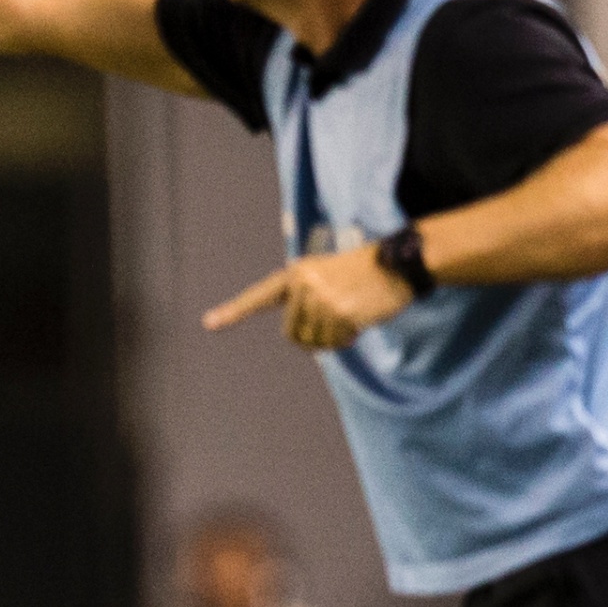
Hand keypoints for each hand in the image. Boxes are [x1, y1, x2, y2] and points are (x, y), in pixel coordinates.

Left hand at [203, 243, 415, 349]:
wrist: (398, 264)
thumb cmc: (362, 273)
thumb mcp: (325, 276)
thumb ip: (306, 301)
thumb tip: (300, 342)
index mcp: (296, 273)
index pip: (259, 296)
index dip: (234, 311)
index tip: (209, 322)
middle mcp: (304, 285)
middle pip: (291, 333)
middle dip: (310, 337)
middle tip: (334, 327)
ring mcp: (321, 299)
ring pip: (314, 341)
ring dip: (331, 340)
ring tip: (348, 320)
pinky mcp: (342, 313)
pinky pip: (334, 342)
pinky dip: (345, 341)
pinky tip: (357, 325)